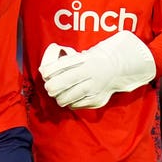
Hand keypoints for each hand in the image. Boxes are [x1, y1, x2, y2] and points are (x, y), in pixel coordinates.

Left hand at [40, 31, 155, 108]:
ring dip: (60, 98)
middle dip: (52, 87)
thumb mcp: (81, 57)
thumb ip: (64, 64)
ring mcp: (95, 88)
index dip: (50, 72)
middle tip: (49, 88)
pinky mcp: (97, 100)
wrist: (117, 69)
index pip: (63, 66)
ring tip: (58, 95)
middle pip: (65, 83)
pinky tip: (70, 98)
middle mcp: (91, 74)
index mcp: (86, 61)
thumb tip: (43, 71)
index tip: (44, 74)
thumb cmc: (93, 61)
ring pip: (69, 97)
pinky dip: (70, 102)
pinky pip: (77, 104)